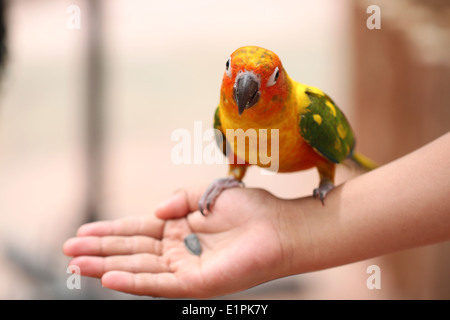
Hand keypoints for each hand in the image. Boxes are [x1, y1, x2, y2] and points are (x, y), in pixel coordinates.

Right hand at [63, 188, 298, 297]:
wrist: (279, 226)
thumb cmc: (250, 209)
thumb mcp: (208, 194)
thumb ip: (179, 200)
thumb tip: (155, 211)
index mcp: (179, 229)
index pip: (136, 231)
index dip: (109, 232)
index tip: (81, 233)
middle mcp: (178, 250)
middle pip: (131, 251)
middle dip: (99, 251)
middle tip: (67, 251)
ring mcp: (186, 268)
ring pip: (139, 269)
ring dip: (108, 267)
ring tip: (77, 265)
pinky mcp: (197, 283)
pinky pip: (160, 284)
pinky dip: (135, 282)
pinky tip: (110, 277)